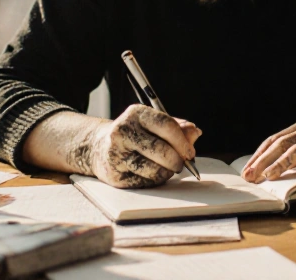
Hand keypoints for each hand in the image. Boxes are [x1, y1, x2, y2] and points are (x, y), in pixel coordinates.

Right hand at [84, 105, 201, 187]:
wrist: (99, 148)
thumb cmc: (134, 135)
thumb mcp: (153, 125)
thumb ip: (177, 128)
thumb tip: (195, 133)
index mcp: (135, 114)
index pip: (166, 125)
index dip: (183, 141)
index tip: (190, 152)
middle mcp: (122, 131)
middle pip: (162, 150)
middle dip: (178, 160)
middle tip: (183, 163)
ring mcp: (116, 154)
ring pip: (155, 169)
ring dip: (167, 171)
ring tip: (167, 167)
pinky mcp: (115, 174)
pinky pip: (146, 182)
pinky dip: (155, 179)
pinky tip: (152, 172)